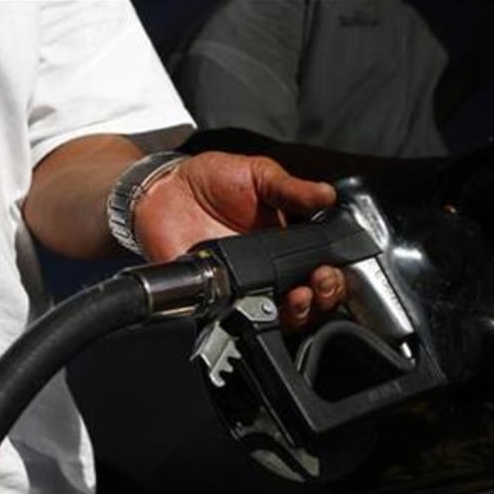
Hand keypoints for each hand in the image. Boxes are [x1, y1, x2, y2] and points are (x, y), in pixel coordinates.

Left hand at [133, 151, 345, 324]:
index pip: (318, 268)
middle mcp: (268, 270)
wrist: (161, 190)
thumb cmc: (210, 180)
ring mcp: (243, 287)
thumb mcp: (258, 173)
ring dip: (297, 313)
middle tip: (319, 282)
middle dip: (322, 298)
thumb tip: (327, 195)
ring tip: (298, 296)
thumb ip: (291, 189)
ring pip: (280, 317)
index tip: (330, 269)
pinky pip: (238, 320)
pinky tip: (260, 305)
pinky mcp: (217, 298)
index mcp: (285, 242)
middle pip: (307, 300)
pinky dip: (252, 318)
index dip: (331, 276)